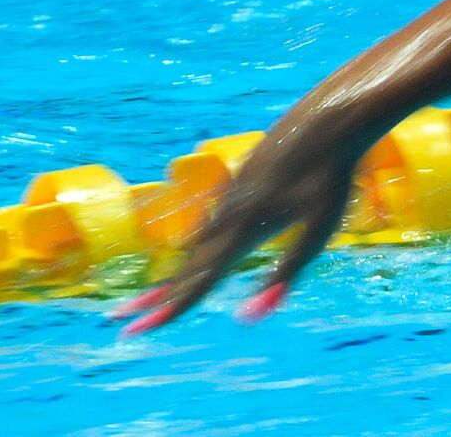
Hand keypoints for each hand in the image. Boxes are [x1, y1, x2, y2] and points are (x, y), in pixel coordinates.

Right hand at [110, 143, 355, 335]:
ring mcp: (234, 195)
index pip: (197, 282)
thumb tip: (250, 318)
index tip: (135, 330)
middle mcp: (229, 215)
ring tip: (155, 294)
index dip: (168, 309)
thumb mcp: (315, 234)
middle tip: (120, 320)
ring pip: (198, 242)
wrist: (327, 120)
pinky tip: (197, 244)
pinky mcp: (245, 179)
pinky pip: (212, 220)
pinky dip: (196, 244)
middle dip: (156, 297)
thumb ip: (284, 275)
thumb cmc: (329, 180)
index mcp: (241, 231)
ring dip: (175, 271)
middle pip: (187, 265)